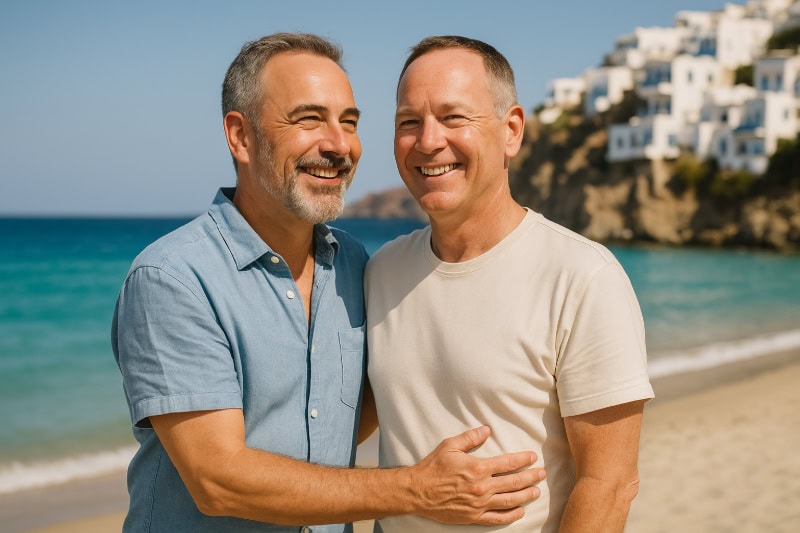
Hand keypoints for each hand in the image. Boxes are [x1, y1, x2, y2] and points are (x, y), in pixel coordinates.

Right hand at [408, 426, 544, 524]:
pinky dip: (511, 515)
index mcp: (478, 468)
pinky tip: (520, 510)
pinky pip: (498, 518)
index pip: (508, 463)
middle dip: (531, 477)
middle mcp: (482, 487)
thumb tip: (487, 429)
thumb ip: (470, 438)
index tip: (533, 457)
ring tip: (536, 491)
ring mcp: (479, 504)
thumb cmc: (433, 467)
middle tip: (542, 474)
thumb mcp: (450, 446)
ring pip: (510, 501)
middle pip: (514, 482)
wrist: (417, 491)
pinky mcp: (474, 517)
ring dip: (526, 495)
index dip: (523, 459)